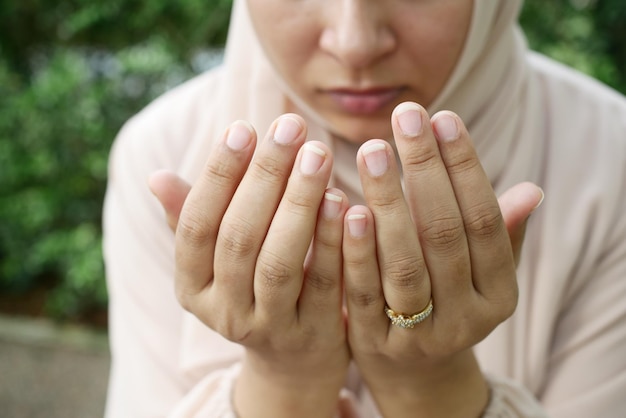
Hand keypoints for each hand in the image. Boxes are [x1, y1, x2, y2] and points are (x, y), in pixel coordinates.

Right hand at [151, 116, 349, 417]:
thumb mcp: (216, 262)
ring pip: (279, 261)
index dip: (218, 175)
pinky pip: (323, 283)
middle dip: (264, 177)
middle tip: (290, 126)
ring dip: (298, 202)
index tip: (242, 127)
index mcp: (191, 286)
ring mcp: (268, 327)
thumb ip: (192, 219)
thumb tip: (155, 177)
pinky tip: (344, 198)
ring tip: (317, 153)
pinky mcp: (313, 333)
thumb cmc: (252, 288)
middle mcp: (223, 311)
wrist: (291, 360)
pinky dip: (332, 239)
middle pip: (239, 238)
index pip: (197, 225)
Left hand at [342, 102, 543, 416]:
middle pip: (444, 236)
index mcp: (499, 295)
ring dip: (388, 202)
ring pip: (404, 264)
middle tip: (405, 116)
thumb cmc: (447, 299)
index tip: (443, 118)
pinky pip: (364, 292)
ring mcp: (419, 335)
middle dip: (424, 171)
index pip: (484, 222)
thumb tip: (532, 191)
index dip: (465, 168)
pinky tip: (346, 205)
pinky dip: (355, 249)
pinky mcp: (374, 343)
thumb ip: (500, 235)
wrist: (413, 369)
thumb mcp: (480, 274)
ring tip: (372, 149)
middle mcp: (465, 318)